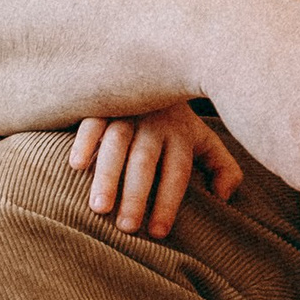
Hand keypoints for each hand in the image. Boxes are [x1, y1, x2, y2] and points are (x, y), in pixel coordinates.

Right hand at [72, 103, 242, 239]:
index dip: (167, 202)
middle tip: (126, 227)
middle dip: (135, 195)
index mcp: (181, 134)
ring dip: (107, 175)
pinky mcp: (102, 102)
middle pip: (144, 162)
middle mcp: (154, 122)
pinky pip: (91, 120)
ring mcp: (126, 110)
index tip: (157, 233)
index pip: (176, 173)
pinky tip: (76, 165)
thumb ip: (222, 167)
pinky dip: (84, 141)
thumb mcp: (205, 139)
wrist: (158, 67)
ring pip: (116, 144)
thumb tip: (224, 197)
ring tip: (98, 208)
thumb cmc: (178, 120)